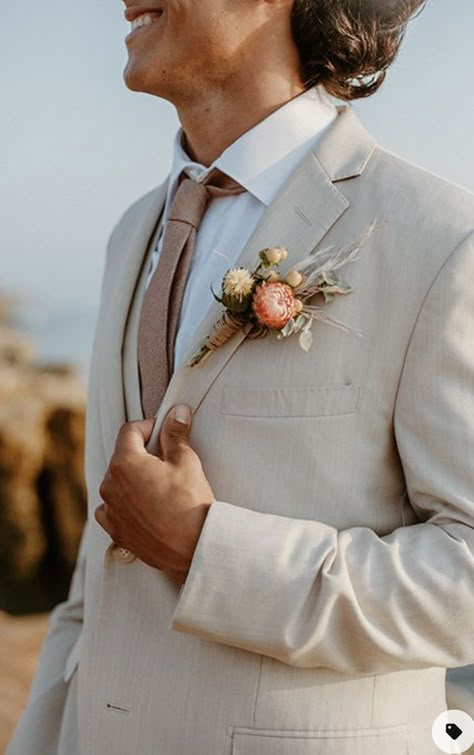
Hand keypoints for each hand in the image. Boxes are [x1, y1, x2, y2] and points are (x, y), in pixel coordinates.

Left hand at [95, 405, 214, 583]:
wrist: (194, 546)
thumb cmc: (190, 501)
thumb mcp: (186, 460)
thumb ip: (175, 433)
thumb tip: (177, 412)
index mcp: (124, 463)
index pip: (130, 431)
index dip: (149, 427)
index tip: (164, 433)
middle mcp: (109, 485)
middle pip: (123, 457)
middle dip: (143, 455)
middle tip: (168, 463)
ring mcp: (110, 510)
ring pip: (118, 483)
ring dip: (134, 480)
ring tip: (160, 489)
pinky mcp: (115, 530)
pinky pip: (114, 508)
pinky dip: (126, 504)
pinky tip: (147, 508)